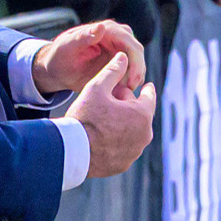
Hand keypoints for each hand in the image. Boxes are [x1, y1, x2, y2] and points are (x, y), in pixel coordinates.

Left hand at [31, 19, 142, 98]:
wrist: (58, 69)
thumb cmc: (59, 57)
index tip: (131, 82)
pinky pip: (132, 71)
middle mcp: (117, 36)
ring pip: (138, 63)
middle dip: (137, 73)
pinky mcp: (121, 60)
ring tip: (122, 93)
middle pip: (137, 53)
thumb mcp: (67, 47)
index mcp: (107, 29)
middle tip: (129, 90)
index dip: (135, 63)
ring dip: (134, 78)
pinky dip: (129, 82)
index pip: (130, 43)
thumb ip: (83, 37)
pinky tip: (120, 92)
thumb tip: (102, 26)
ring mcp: (120, 48)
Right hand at [71, 52, 156, 180]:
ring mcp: (134, 152)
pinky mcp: (123, 164)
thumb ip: (112, 71)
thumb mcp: (96, 88)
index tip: (147, 86)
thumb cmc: (84, 117)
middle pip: (138, 114)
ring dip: (122, 124)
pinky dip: (116, 140)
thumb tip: (124, 57)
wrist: (71, 151)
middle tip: (110, 100)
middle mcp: (144, 135)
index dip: (146, 90)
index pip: (149, 97)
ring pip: (131, 132)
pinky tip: (102, 136)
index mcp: (142, 115)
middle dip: (127, 105)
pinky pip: (122, 147)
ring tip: (104, 118)